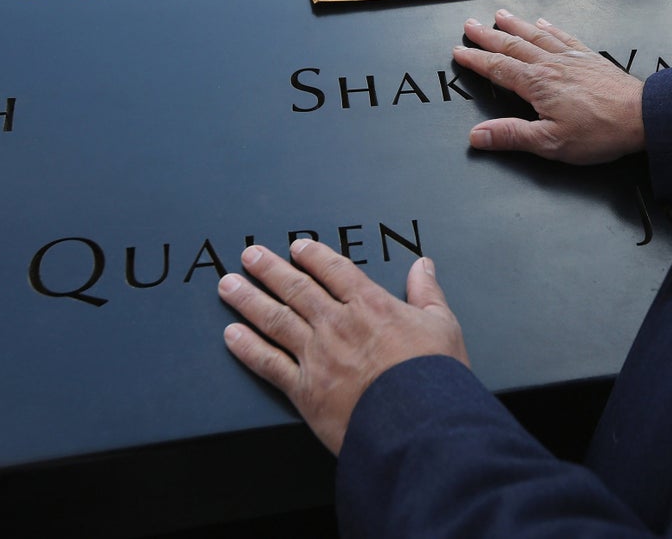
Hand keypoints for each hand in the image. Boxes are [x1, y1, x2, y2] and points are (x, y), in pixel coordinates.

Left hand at [218, 239, 468, 455]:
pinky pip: (268, 364)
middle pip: (296, 289)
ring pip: (275, 320)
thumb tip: (422, 265)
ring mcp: (317, 356)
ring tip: (229, 286)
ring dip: (249, 300)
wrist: (419, 422)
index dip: (313, 256)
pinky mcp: (305, 390)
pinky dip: (247, 349)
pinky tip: (232, 336)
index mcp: (371, 305)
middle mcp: (337, 325)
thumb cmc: (434, 376)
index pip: (334, 271)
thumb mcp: (442, 325)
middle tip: (250, 255)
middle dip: (270, 270)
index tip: (297, 248)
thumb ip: (427, 292)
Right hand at [453, 10, 645, 164]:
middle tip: (470, 24)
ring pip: (537, 35)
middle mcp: (551, 65)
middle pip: (513, 46)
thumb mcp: (550, 142)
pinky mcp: (590, 59)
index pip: (498, 68)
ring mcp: (572, 58)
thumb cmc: (600, 132)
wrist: (643, 116)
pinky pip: (564, 37)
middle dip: (489, 36)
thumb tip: (477, 135)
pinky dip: (551, 28)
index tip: (460, 51)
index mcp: (538, 84)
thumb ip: (512, 136)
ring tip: (501, 15)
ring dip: (516, 25)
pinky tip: (545, 22)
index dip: (476, 60)